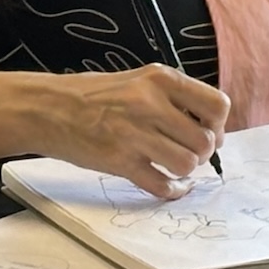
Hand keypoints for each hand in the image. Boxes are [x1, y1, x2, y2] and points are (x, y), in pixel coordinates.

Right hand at [37, 65, 229, 198]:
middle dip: (203, 153)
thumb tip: (211, 127)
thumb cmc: (95, 95)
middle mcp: (151, 104)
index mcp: (160, 79)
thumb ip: (174, 98)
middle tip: (188, 152)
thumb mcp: (139, 80)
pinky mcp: (120, 161)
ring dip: (185, 170)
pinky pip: (162, 185)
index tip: (209, 131)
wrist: (50, 108)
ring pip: (187, 164)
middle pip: (205, 141)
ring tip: (172, 165)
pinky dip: (171, 190)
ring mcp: (135, 134)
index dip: (218, 125)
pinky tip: (167, 185)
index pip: (217, 105)